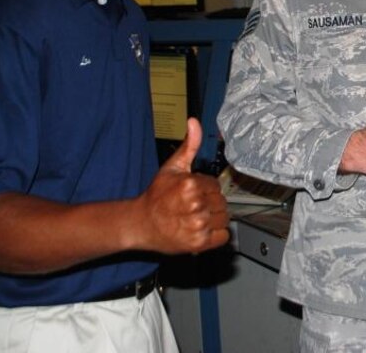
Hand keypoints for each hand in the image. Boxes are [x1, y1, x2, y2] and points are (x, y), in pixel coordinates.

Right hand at [138, 118, 229, 252]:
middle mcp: (195, 204)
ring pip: (224, 218)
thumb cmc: (156, 196)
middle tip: (192, 207)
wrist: (140, 224)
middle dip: (210, 204)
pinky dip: (215, 235)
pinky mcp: (199, 243)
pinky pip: (223, 236)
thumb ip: (189, 144)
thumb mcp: (172, 167)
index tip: (191, 194)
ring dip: (214, 219)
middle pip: (221, 202)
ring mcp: (198, 225)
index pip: (216, 186)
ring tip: (195, 218)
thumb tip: (194, 122)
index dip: (205, 189)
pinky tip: (201, 230)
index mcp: (191, 184)